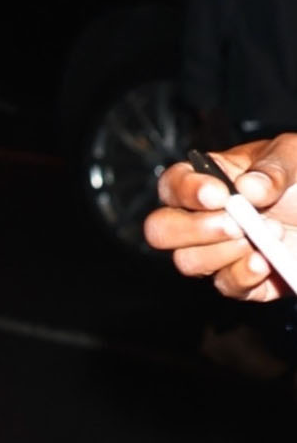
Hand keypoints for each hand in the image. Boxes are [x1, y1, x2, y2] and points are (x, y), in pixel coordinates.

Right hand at [145, 136, 296, 299]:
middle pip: (160, 230)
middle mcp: (199, 218)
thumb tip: (248, 188)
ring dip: (227, 252)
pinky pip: (225, 285)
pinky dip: (245, 275)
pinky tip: (267, 261)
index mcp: (204, 182)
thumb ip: (273, 168)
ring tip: (270, 233)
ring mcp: (215, 252)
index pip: (171, 186)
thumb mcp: (293, 157)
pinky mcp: (239, 280)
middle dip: (194, 230)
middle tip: (235, 224)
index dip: (188, 192)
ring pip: (188, 262)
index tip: (220, 195)